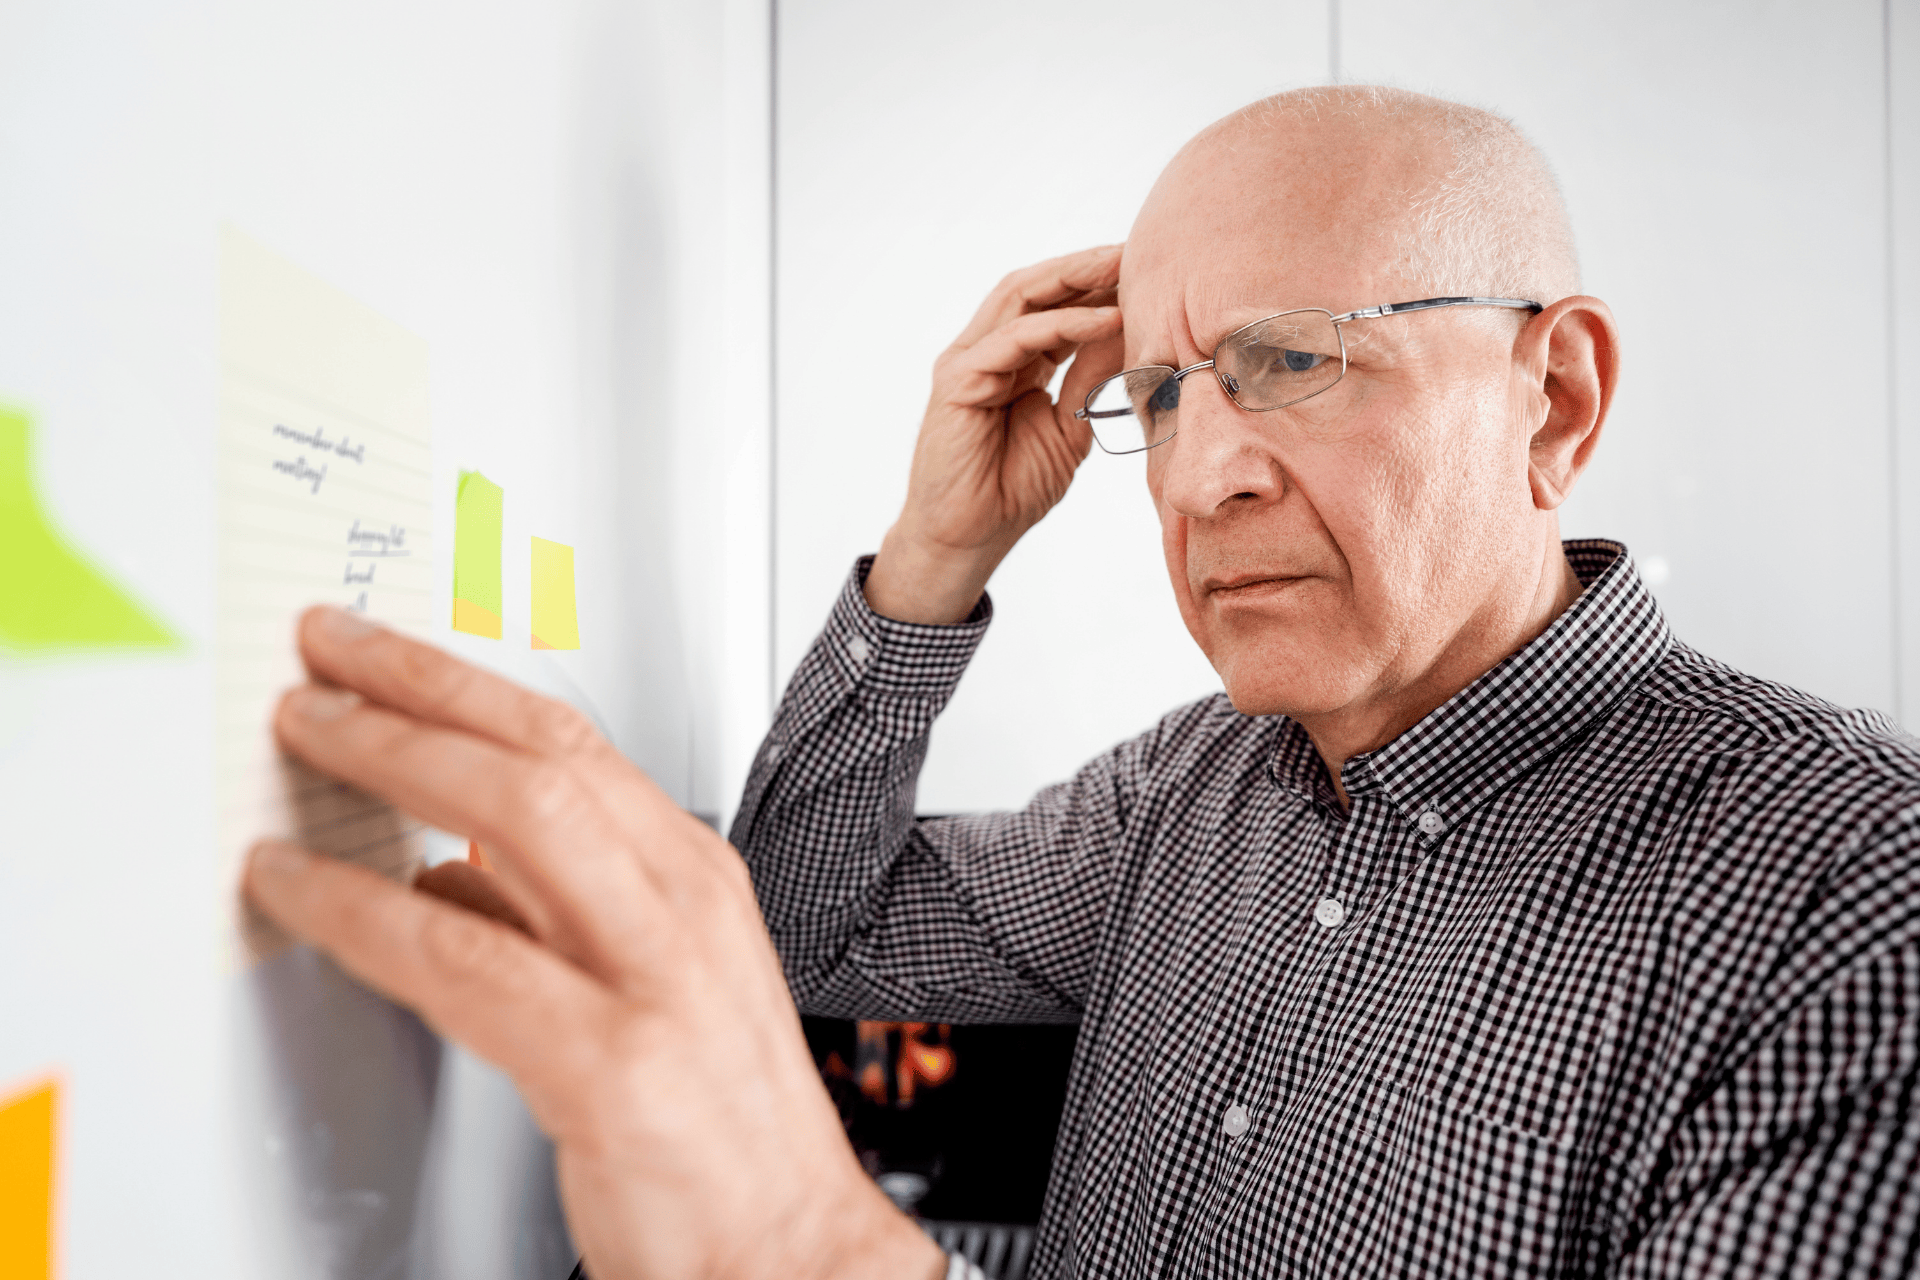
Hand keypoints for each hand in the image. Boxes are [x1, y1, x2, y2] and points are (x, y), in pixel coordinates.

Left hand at [243, 606, 946, 1279]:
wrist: (788, 1247)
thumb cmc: (722, 1124)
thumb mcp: (653, 980)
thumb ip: (553, 914)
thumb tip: (444, 864)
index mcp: (695, 876)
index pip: (571, 741)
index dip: (461, 682)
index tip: (377, 652)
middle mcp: (684, 906)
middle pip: (543, 755)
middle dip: (419, 689)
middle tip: (323, 662)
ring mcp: (655, 979)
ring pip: (515, 821)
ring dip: (390, 762)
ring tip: (306, 743)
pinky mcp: (612, 1065)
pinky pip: (463, 960)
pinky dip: (363, 912)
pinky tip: (304, 893)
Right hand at [865, 244, 1126, 623]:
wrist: (971, 537)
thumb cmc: (1012, 489)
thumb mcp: (1070, 425)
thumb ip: (1092, 377)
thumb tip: (1132, 331)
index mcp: (1014, 360)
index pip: (1055, 305)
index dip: (1097, 284)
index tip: (1148, 270)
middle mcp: (987, 351)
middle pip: (1036, 288)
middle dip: (1086, 266)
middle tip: (1137, 249)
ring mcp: (968, 362)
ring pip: (1021, 299)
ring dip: (1075, 279)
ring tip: (1122, 266)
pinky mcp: (958, 381)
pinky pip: (1013, 339)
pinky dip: (1060, 325)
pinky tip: (1104, 319)